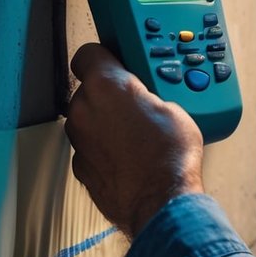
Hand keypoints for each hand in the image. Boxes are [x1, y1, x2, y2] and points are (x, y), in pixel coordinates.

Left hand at [66, 44, 203, 237]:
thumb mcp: (176, 108)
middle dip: (110, 94)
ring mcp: (79, 141)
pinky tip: (130, 156)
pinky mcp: (81, 168)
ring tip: (137, 133)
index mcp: (106, 86)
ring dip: (106, 122)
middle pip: (89, 90)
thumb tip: (150, 96)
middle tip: (137, 103)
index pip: (88, 54)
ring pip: (88, 120)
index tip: (117, 62)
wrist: (161, 202)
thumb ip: (150, 94)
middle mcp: (84, 110)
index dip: (104, 57)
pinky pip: (91, 148)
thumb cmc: (169, 156)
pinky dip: (105, 149)